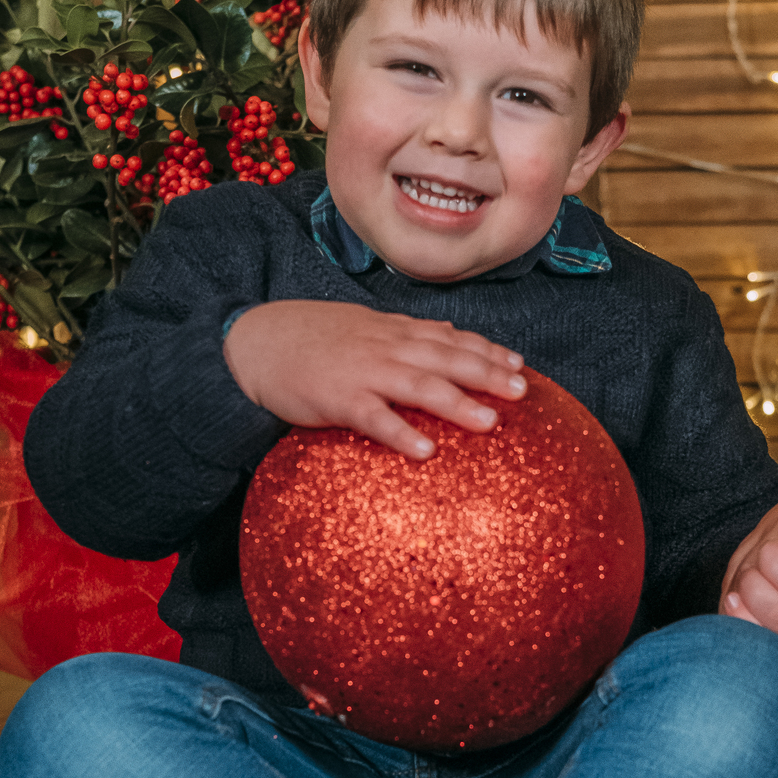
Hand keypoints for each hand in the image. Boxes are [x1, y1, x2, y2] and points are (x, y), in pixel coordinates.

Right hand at [224, 299, 526, 459]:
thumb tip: (450, 332)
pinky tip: (426, 452)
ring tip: (490, 422)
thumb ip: (409, 332)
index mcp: (394, 332)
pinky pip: (374, 419)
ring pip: (419, 386)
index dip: (487, 351)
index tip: (520, 366)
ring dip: (456, 402)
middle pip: (445, 359)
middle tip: (521, 392)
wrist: (255, 341)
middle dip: (486, 374)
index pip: (450, 339)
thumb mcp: (366, 325)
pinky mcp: (337, 400)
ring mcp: (363, 372)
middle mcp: (386, 348)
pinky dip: (401, 433)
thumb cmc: (312, 337)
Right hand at [720, 458, 777, 650]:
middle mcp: (777, 525)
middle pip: (745, 578)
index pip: (771, 580)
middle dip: (767, 612)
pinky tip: (754, 613)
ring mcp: (770, 524)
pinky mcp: (772, 528)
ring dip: (749, 604)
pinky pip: (741, 562)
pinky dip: (744, 590)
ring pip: (737, 572)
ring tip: (767, 633)